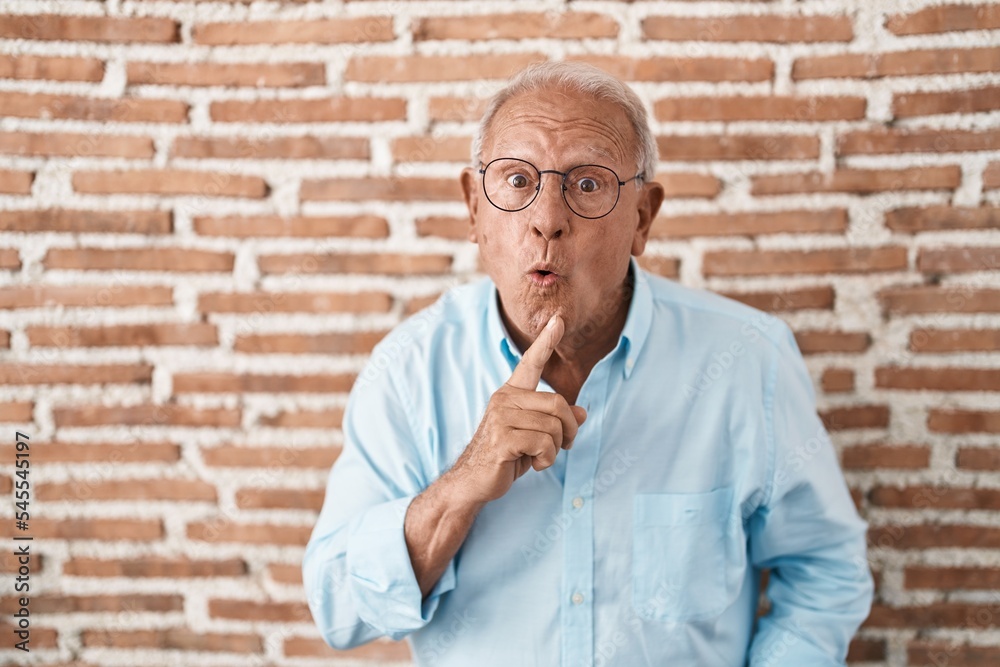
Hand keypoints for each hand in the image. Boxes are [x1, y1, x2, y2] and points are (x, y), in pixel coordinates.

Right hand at [448, 315, 587, 505]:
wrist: (473, 482)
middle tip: (565, 445)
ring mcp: (501, 418)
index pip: (530, 363)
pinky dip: (547, 459)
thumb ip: (556, 421)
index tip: (559, 319)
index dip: (546, 341)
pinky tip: (534, 464)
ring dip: (556, 449)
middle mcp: (504, 399)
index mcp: (511, 393)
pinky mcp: (502, 438)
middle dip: (570, 430)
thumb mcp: (535, 436)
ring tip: (541, 457)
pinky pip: (544, 444)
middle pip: (558, 404)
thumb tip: (582, 413)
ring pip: (554, 427)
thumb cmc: (506, 456)